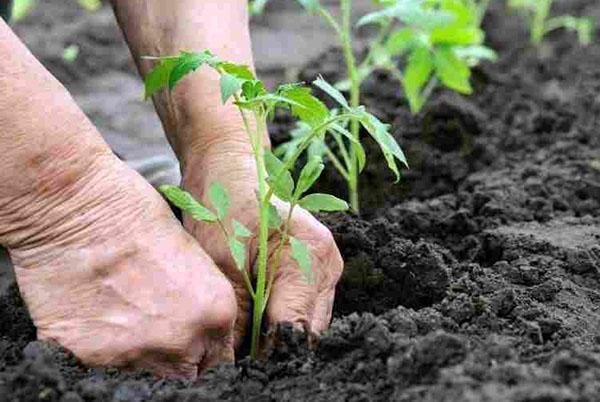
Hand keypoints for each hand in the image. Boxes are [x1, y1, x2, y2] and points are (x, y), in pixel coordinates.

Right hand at [7, 154, 236, 377]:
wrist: (73, 206)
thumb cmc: (135, 211)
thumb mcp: (190, 253)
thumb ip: (200, 298)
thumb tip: (196, 321)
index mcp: (216, 312)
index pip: (220, 357)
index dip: (205, 346)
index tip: (192, 337)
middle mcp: (182, 341)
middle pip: (186, 371)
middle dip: (177, 353)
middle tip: (156, 323)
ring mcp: (135, 353)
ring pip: (145, 372)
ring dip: (139, 350)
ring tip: (122, 310)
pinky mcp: (88, 357)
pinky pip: (102, 364)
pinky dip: (99, 345)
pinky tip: (94, 310)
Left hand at [181, 139, 342, 347]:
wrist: (230, 170)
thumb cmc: (223, 205)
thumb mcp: (222, 264)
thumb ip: (236, 317)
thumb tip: (234, 363)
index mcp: (310, 256)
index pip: (295, 328)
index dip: (268, 354)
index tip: (242, 368)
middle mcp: (328, 264)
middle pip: (308, 330)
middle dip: (276, 348)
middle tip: (241, 358)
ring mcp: (327, 268)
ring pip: (309, 323)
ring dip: (280, 335)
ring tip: (247, 339)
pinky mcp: (318, 270)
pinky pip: (305, 308)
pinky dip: (282, 319)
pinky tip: (258, 321)